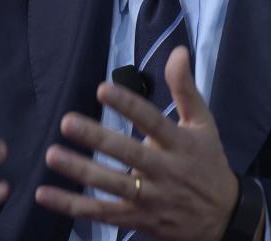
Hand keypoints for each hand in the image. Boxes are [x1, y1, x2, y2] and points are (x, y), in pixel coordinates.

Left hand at [35, 46, 241, 240]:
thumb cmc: (208, 163)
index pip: (152, 121)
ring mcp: (149, 199)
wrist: (225, 219)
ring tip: (52, 154)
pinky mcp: (137, 219)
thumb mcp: (204, 124)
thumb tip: (178, 50)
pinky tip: (45, 193)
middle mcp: (164, 171)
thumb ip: (185, 88)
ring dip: (80, 171)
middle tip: (67, 121)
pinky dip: (72, 206)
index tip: (102, 88)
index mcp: (180, 144)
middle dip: (97, 139)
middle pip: (128, 154)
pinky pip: (101, 213)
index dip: (128, 105)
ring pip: (111, 185)